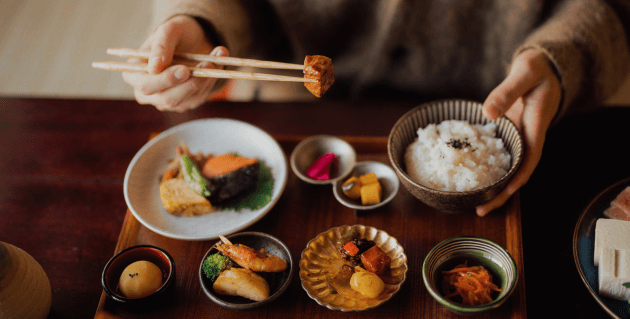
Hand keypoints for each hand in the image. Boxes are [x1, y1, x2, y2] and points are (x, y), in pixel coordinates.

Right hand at [122, 15, 228, 111]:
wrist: (192, 39)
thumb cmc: (174, 34)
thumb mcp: (168, 31)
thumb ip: (160, 47)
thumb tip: (154, 68)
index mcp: (135, 74)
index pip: (145, 85)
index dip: (164, 80)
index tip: (184, 69)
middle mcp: (150, 93)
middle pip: (167, 99)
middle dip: (189, 83)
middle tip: (207, 65)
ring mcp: (169, 100)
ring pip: (188, 99)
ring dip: (206, 78)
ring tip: (217, 56)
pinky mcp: (188, 102)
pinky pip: (201, 96)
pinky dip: (212, 79)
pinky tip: (217, 62)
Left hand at [476, 49, 561, 216]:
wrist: (542, 68)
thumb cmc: (537, 70)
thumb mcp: (525, 73)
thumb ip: (507, 91)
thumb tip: (488, 112)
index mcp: (535, 128)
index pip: (528, 162)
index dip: (516, 182)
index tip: (501, 196)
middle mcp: (527, 138)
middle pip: (516, 174)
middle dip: (500, 195)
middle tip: (479, 211)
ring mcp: (517, 139)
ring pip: (506, 169)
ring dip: (492, 187)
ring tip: (472, 203)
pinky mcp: (508, 135)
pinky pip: (497, 157)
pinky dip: (485, 168)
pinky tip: (467, 177)